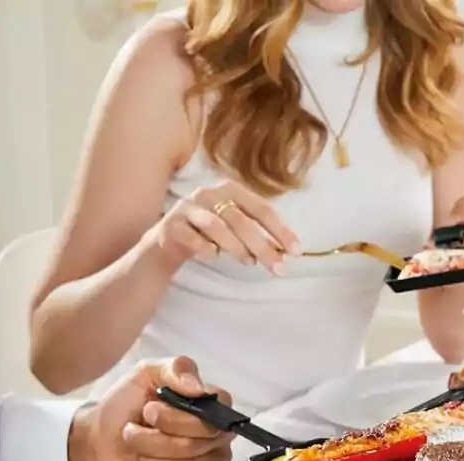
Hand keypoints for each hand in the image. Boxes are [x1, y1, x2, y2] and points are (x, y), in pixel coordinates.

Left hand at [69, 356, 234, 460]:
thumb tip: (199, 388)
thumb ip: (177, 369)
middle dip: (153, 439)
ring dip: (150, 459)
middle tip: (134, 429)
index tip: (150, 410)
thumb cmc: (125, 407)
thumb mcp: (146, 373)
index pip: (215, 418)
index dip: (178, 419)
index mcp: (212, 407)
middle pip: (195, 446)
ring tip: (136, 447)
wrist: (98, 441)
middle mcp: (217, 437)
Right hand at [144, 179, 300, 274]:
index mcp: (230, 189)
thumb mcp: (235, 229)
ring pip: (217, 227)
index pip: (261, 209)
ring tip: (249, 262)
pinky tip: (214, 257)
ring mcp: (187, 208)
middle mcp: (208, 193)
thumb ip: (258, 235)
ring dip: (237, 247)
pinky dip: (206, 250)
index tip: (296, 252)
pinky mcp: (171, 226)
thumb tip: (287, 252)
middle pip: (241, 220)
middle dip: (263, 246)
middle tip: (279, 268)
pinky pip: (192, 239)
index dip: (280, 230)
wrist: (167, 242)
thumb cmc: (208, 234)